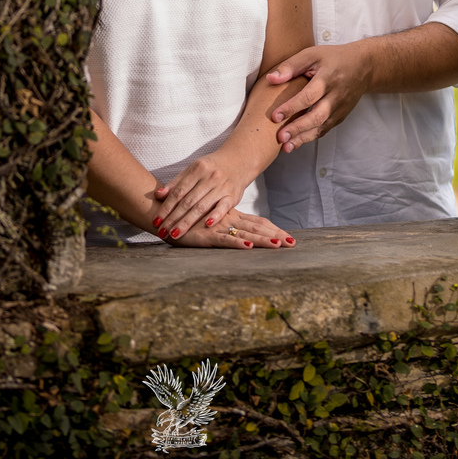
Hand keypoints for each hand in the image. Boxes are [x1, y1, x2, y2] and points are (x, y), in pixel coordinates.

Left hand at [151, 149, 254, 239]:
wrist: (238, 161)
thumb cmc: (211, 168)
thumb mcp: (193, 169)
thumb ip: (176, 183)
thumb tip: (157, 195)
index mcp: (197, 169)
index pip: (178, 192)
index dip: (166, 207)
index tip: (156, 221)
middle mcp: (209, 177)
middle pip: (188, 201)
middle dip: (173, 218)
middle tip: (162, 232)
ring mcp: (222, 186)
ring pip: (202, 206)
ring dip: (187, 222)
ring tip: (175, 234)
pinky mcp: (233, 196)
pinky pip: (223, 207)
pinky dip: (215, 215)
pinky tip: (207, 225)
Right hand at [168, 212, 295, 249]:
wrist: (164, 211)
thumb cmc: (186, 216)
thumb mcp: (208, 219)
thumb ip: (221, 222)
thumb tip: (238, 233)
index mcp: (230, 216)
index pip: (258, 222)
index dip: (274, 230)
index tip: (290, 238)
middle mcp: (228, 220)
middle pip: (256, 228)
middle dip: (275, 236)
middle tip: (293, 244)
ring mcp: (218, 227)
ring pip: (244, 234)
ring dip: (261, 240)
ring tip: (278, 246)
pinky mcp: (206, 235)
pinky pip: (224, 239)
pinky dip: (236, 243)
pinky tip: (247, 247)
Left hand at [265, 42, 371, 150]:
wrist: (363, 66)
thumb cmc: (332, 58)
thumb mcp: (312, 54)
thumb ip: (291, 66)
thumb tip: (270, 79)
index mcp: (327, 78)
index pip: (309, 96)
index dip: (292, 107)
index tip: (275, 117)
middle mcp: (336, 95)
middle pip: (317, 116)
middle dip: (298, 128)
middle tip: (280, 137)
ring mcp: (340, 107)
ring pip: (323, 126)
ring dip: (304, 138)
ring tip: (286, 147)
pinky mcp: (341, 115)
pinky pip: (326, 128)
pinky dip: (312, 136)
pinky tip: (298, 142)